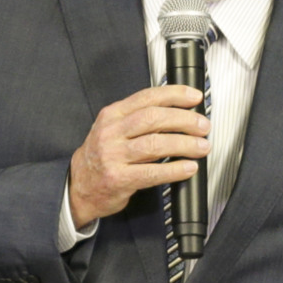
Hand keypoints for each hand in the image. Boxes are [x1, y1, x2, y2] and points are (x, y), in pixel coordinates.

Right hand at [67, 85, 208, 227]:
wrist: (79, 187)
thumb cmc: (101, 157)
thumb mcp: (114, 130)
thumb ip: (140, 120)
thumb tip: (179, 113)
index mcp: (113, 115)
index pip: (147, 97)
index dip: (174, 95)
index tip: (194, 97)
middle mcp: (111, 132)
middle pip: (153, 118)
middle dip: (184, 120)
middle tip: (203, 126)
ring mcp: (113, 156)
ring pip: (155, 144)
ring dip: (184, 144)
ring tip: (201, 147)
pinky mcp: (118, 178)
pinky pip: (152, 172)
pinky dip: (174, 169)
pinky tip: (188, 167)